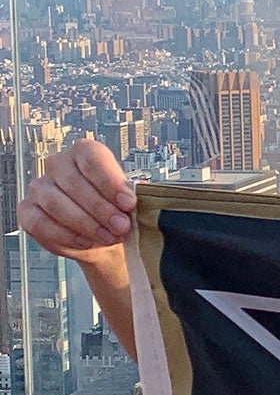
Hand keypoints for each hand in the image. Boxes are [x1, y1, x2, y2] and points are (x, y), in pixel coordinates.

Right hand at [18, 138, 135, 262]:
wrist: (105, 237)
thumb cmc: (117, 211)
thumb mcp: (128, 201)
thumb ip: (130, 194)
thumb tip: (137, 194)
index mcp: (85, 153)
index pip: (92, 160)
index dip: (110, 183)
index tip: (128, 203)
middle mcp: (58, 165)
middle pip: (74, 183)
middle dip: (101, 208)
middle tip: (121, 226)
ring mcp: (39, 187)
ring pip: (55, 203)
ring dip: (85, 223)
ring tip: (108, 237)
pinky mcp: (27, 211)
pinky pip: (39, 222)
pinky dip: (64, 235)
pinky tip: (85, 241)